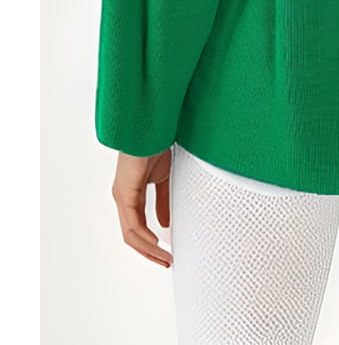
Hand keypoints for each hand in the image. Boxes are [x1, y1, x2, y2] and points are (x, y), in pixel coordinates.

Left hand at [110, 149, 173, 267]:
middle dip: (149, 252)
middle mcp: (123, 197)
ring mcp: (122, 195)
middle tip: (165, 262)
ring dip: (147, 249)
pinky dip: (144, 236)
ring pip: (130, 233)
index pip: (136, 228)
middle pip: (131, 236)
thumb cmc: (156, 146)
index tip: (165, 253)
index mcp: (131, 194)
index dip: (150, 244)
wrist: (152, 128)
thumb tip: (163, 224)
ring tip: (163, 257)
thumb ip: (162, 202)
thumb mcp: (162, 179)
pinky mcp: (125, 192)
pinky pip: (132, 222)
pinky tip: (155, 242)